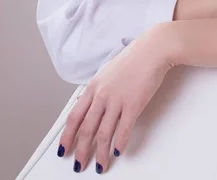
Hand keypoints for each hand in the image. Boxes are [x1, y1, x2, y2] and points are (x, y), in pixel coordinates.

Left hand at [57, 25, 173, 173]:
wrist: (152, 50)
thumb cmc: (134, 59)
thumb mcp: (108, 73)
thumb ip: (99, 90)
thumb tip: (94, 107)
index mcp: (94, 87)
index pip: (74, 116)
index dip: (67, 136)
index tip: (63, 149)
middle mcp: (102, 94)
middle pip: (86, 129)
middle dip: (80, 151)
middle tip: (79, 165)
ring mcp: (117, 100)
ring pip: (103, 133)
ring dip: (100, 154)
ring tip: (99, 166)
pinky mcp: (133, 104)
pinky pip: (123, 129)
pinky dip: (119, 143)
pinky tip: (118, 152)